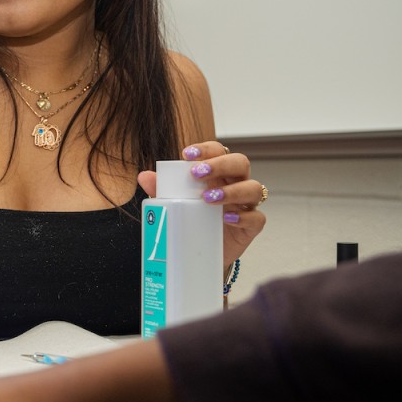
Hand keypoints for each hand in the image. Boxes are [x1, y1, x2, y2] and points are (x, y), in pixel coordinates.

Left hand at [137, 141, 265, 269]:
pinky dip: (244, 217)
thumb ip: (162, 191)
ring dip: (232, 191)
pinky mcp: (251, 227)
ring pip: (253, 188)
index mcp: (218, 173)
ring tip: (208, 198)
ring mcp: (246, 205)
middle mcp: (235, 184)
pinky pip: (257, 218)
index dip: (206, 149)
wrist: (201, 253)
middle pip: (240, 163)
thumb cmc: (192, 220)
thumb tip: (144, 176)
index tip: (187, 154)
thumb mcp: (175, 204)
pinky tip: (227, 219)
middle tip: (197, 173)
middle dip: (220, 164)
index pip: (218, 151)